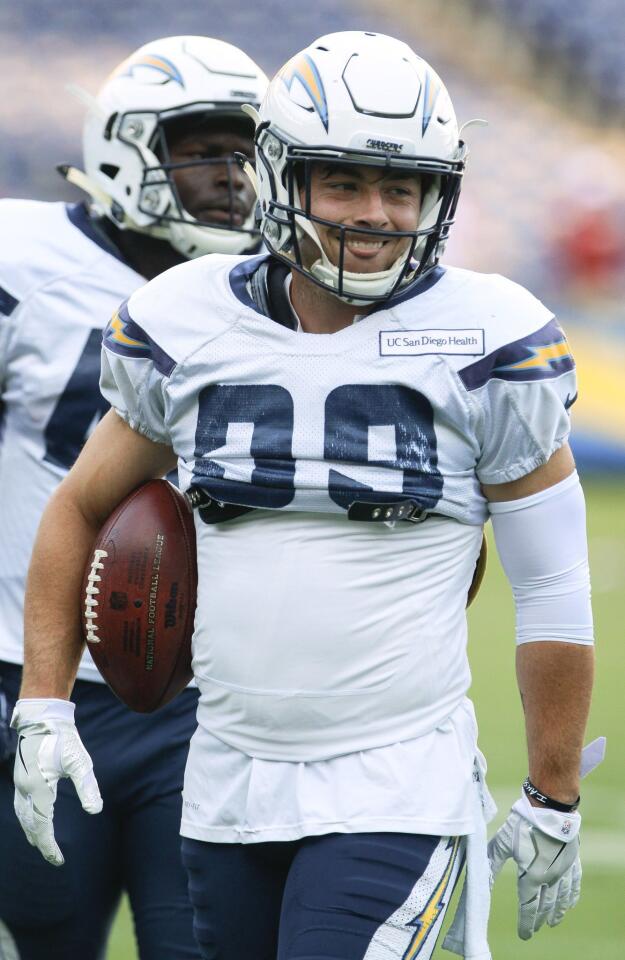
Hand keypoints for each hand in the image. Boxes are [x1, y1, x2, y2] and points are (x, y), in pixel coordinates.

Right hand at [11, 698, 101, 865]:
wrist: (42, 717)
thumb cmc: (62, 738)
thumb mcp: (80, 761)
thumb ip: (87, 787)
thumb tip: (96, 810)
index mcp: (38, 788)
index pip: (42, 826)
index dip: (49, 845)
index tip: (59, 859)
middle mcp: (25, 789)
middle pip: (30, 826)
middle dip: (41, 843)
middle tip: (54, 857)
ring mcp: (20, 783)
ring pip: (22, 817)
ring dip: (32, 833)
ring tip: (43, 845)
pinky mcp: (21, 777)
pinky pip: (20, 806)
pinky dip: (27, 820)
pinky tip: (34, 821)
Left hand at [488, 792, 580, 939]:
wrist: (549, 807)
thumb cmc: (523, 823)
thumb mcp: (502, 842)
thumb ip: (492, 862)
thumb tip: (480, 880)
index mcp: (532, 876)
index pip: (529, 907)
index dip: (526, 923)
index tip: (524, 935)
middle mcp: (550, 878)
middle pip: (545, 905)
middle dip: (539, 919)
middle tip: (534, 929)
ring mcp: (564, 869)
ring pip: (561, 898)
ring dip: (556, 911)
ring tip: (553, 922)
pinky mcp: (572, 860)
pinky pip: (574, 883)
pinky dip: (571, 896)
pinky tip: (570, 903)